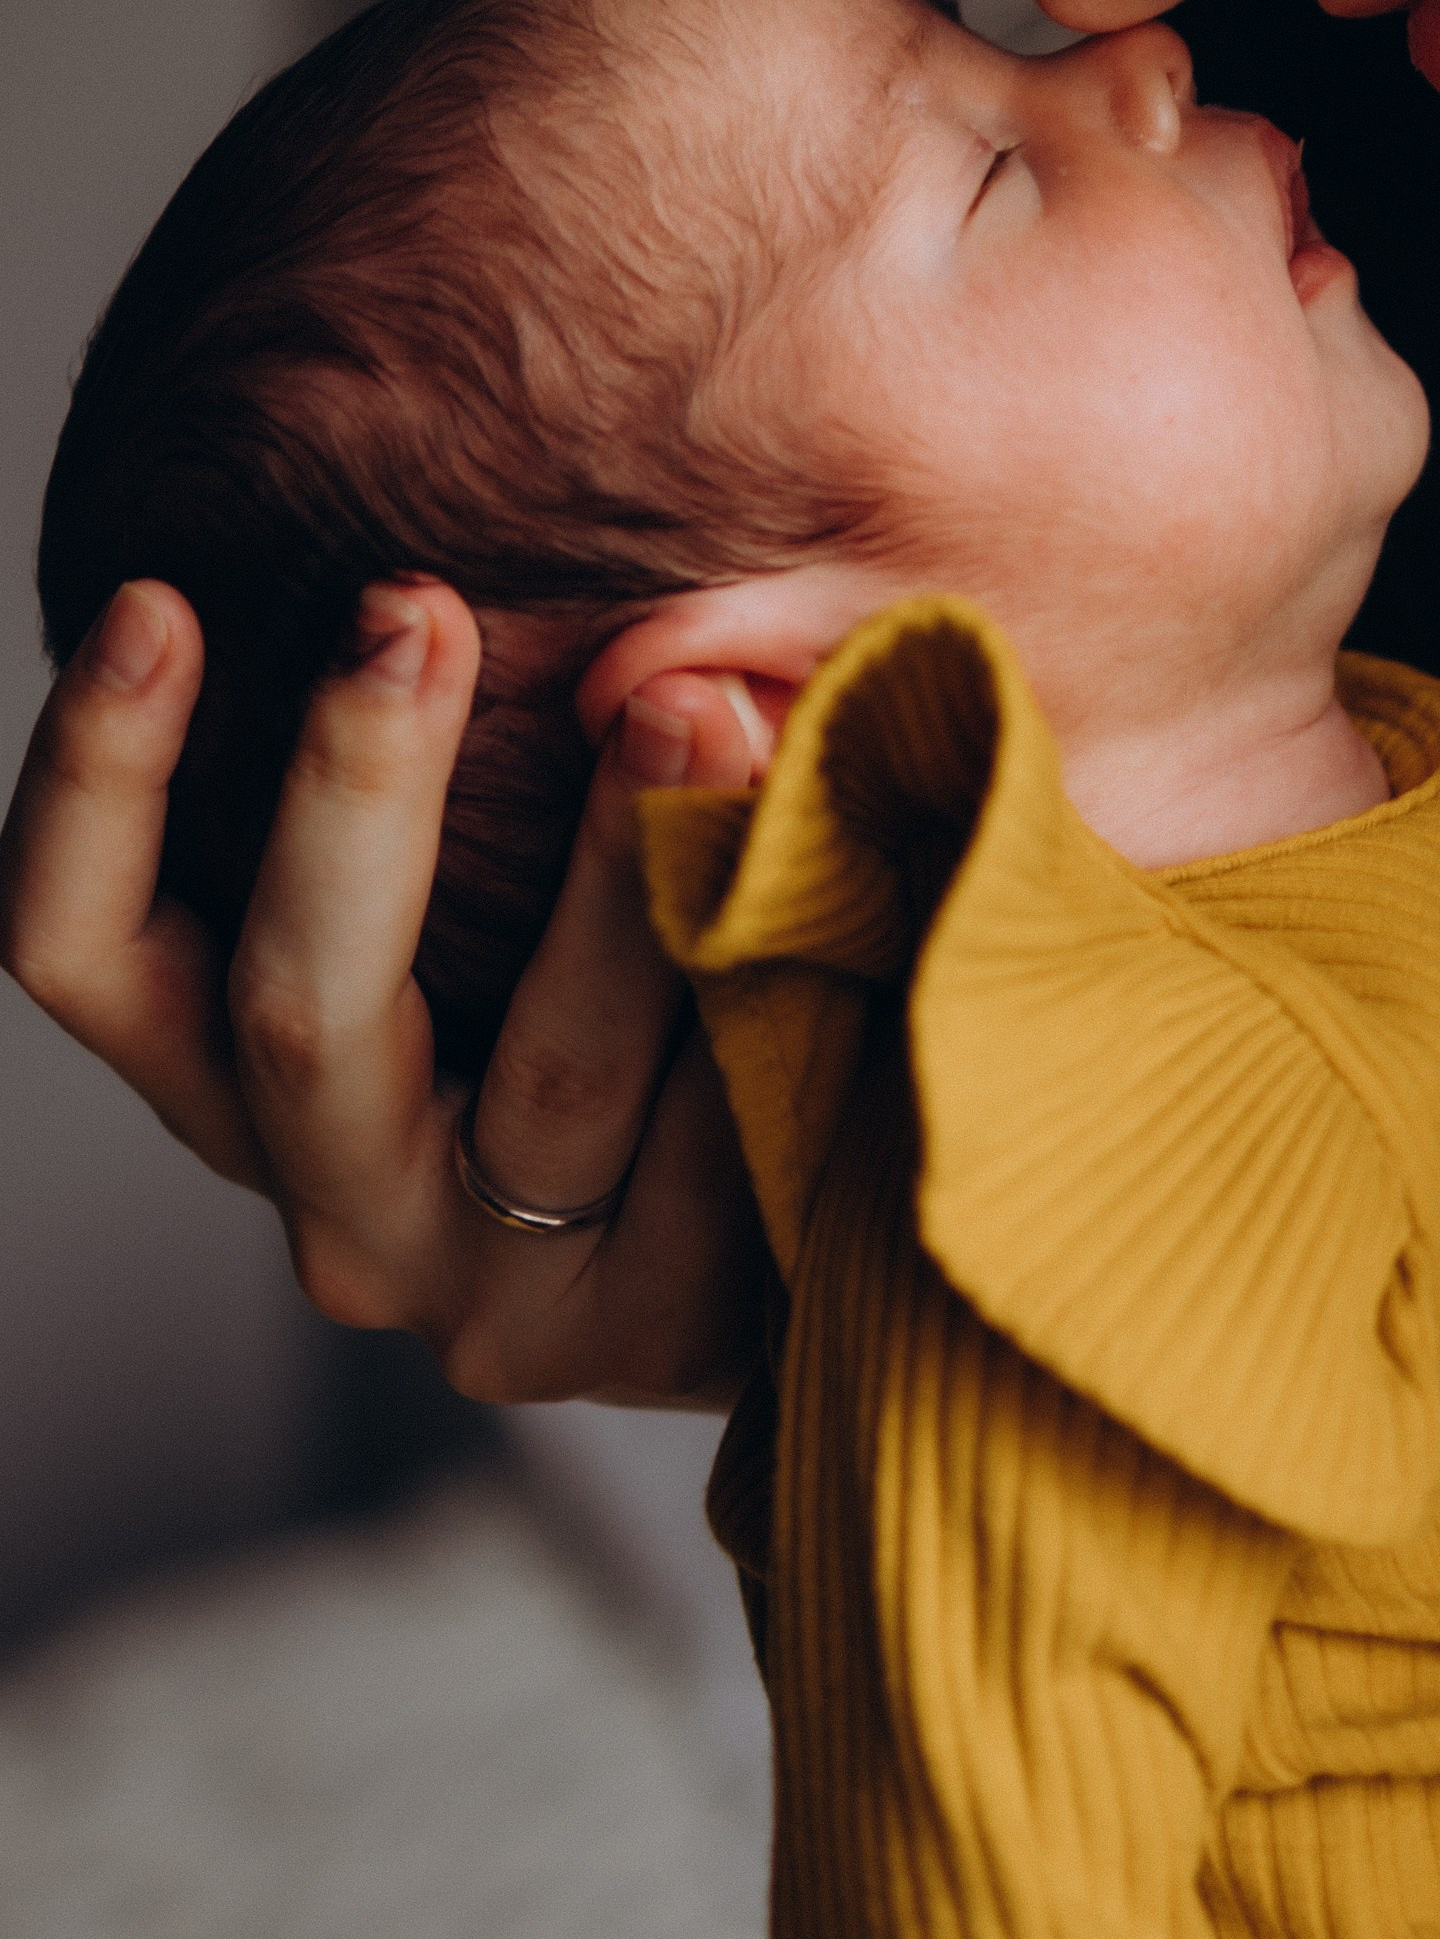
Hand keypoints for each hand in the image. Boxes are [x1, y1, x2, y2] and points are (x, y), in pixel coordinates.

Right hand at [1, 576, 769, 1406]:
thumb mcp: (550, 864)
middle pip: (290, 1009)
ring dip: (614, 872)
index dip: (93, 781)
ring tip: (694, 707)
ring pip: (548, 1068)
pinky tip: (844, 877)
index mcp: (257, 1082)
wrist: (855, 1238)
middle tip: (414, 606)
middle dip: (352, 785)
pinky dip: (770, 993)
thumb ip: (530, 744)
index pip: (86, 948)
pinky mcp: (657, 1335)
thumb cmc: (667, 993)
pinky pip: (716, 1141)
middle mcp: (347, 1207)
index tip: (164, 603)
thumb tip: (608, 620)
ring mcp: (498, 1297)